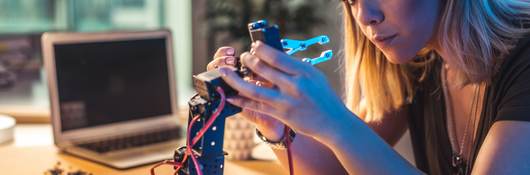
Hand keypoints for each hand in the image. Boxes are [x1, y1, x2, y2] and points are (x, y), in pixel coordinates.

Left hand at [218, 41, 351, 138]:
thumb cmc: (322, 95)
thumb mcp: (312, 75)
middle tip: (242, 56)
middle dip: (248, 60)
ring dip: (236, 80)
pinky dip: (241, 100)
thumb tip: (270, 56)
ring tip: (225, 72)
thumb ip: (293, 67)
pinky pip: (256, 106)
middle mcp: (294, 85)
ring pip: (254, 88)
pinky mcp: (280, 114)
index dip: (261, 50)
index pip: (276, 57)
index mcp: (303, 72)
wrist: (332, 121)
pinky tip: (230, 96)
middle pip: (263, 69)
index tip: (254, 47)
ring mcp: (286, 101)